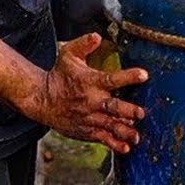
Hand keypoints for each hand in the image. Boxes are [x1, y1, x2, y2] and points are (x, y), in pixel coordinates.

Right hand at [17, 33, 147, 153]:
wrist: (40, 99)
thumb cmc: (58, 76)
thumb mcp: (68, 56)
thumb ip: (83, 45)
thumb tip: (97, 36)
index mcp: (91, 82)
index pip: (112, 79)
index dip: (129, 76)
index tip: (144, 74)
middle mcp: (91, 101)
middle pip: (113, 107)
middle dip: (128, 110)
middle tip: (141, 113)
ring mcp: (89, 117)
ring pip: (110, 125)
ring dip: (124, 130)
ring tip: (137, 135)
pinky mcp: (86, 129)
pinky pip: (101, 137)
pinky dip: (113, 143)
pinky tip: (125, 148)